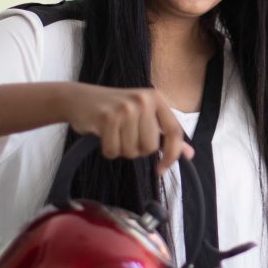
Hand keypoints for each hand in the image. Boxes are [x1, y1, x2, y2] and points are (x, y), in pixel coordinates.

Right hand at [62, 83, 193, 173]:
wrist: (79, 98)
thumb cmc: (114, 110)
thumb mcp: (144, 116)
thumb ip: (165, 135)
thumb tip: (189, 154)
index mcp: (157, 98)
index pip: (175, 132)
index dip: (172, 155)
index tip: (162, 169)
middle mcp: (143, 100)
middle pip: (150, 147)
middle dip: (136, 150)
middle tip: (125, 136)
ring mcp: (125, 107)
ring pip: (132, 151)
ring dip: (121, 150)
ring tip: (113, 134)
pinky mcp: (107, 117)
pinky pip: (113, 151)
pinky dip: (107, 150)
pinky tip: (103, 136)